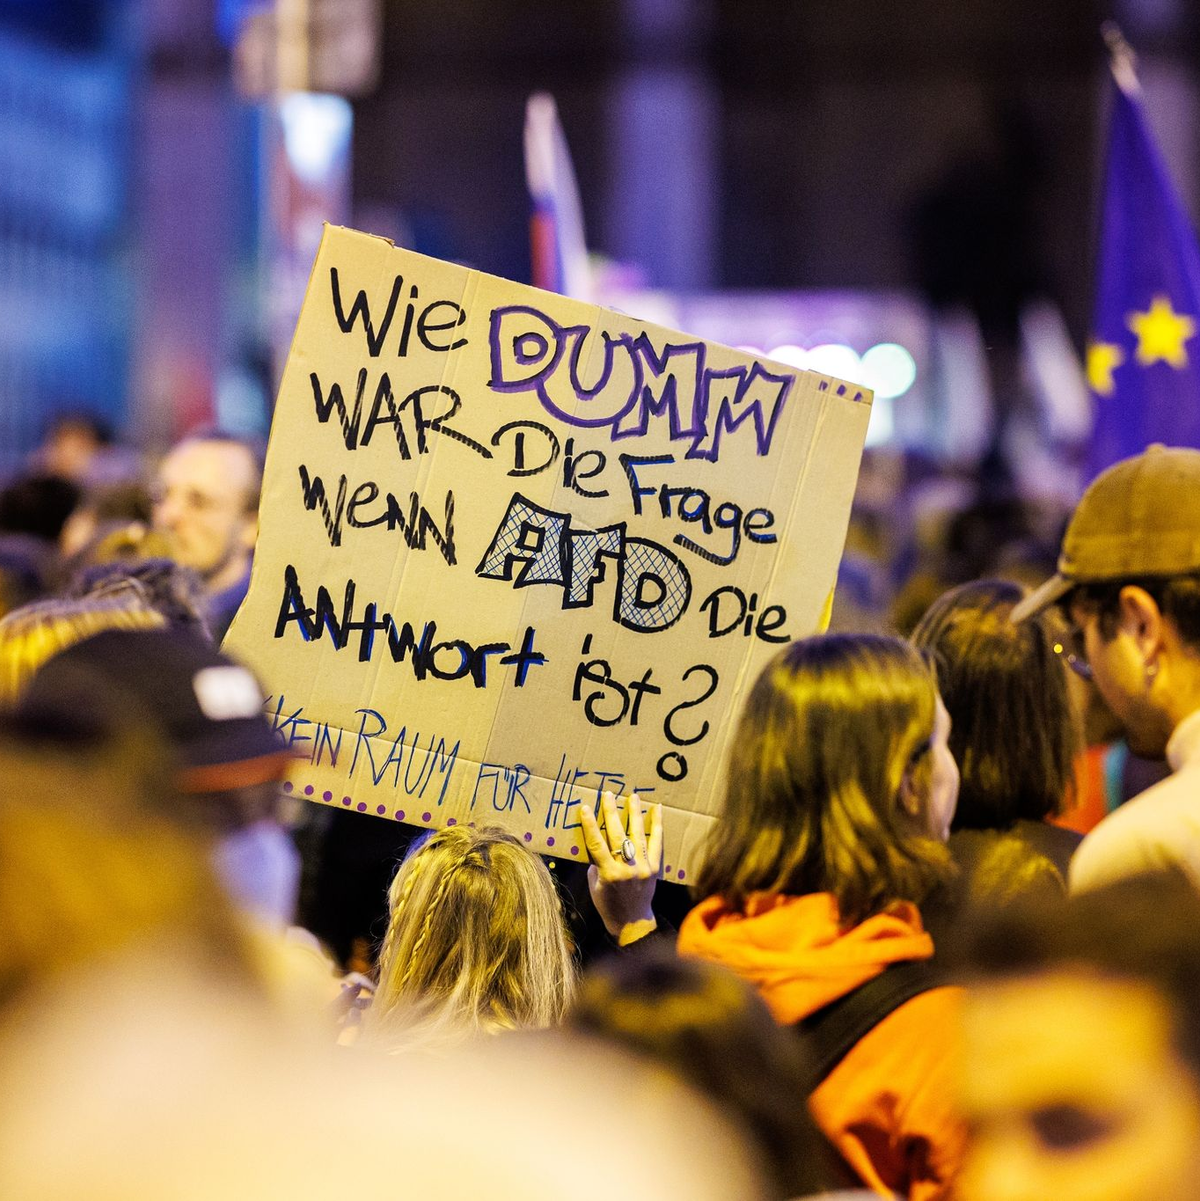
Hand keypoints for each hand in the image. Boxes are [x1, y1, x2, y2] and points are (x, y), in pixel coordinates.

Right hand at [579, 791, 662, 945]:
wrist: (633, 923)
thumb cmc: (608, 906)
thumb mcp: (595, 887)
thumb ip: (597, 864)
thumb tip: (599, 844)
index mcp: (609, 874)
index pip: (596, 844)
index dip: (590, 825)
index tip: (585, 808)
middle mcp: (627, 869)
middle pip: (617, 835)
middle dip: (611, 812)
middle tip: (608, 794)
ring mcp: (643, 867)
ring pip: (637, 835)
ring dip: (634, 813)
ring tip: (633, 796)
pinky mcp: (655, 867)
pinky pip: (656, 843)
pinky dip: (657, 825)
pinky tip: (657, 809)